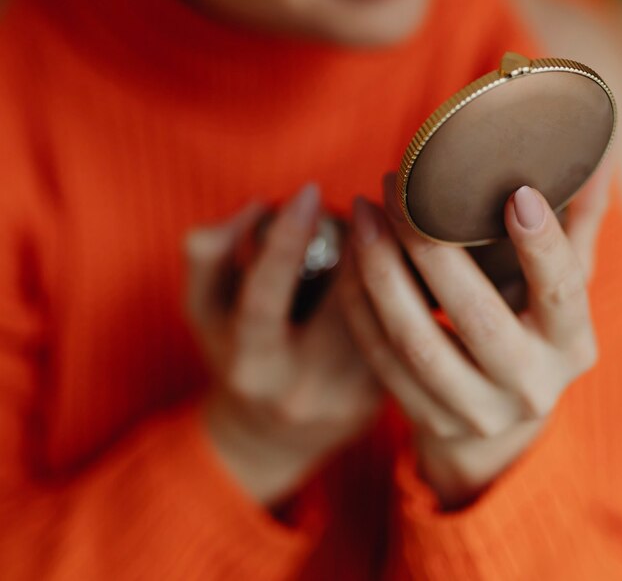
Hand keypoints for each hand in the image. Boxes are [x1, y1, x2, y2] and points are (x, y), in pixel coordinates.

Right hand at [184, 183, 383, 507]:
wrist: (272, 438)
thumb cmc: (234, 351)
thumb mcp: (205, 306)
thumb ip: (209, 251)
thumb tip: (258, 206)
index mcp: (251, 363)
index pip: (265, 295)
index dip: (286, 239)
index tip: (308, 189)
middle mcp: (302, 387)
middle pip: (342, 298)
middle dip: (358, 240)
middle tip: (366, 201)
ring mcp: (349, 398)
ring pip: (382, 311)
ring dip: (390, 259)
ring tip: (389, 223)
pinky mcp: (385, 397)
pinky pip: (404, 328)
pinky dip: (407, 287)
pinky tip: (410, 257)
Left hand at [339, 174, 603, 508]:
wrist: (503, 423)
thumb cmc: (537, 323)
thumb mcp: (568, 281)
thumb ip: (581, 217)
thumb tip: (601, 148)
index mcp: (572, 344)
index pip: (563, 292)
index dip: (542, 246)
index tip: (517, 192)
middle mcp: (530, 385)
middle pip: (476, 316)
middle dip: (432, 246)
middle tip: (400, 184)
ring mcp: (477, 410)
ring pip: (417, 341)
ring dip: (382, 270)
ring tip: (365, 211)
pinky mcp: (428, 420)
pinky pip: (381, 358)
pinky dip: (360, 302)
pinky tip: (352, 252)